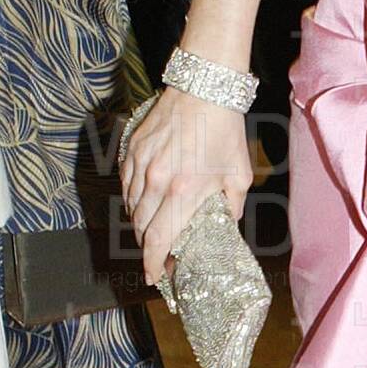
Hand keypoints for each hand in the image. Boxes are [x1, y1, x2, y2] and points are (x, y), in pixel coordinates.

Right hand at [120, 85, 252, 285]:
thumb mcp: (239, 175)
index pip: (158, 240)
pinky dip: (135, 199)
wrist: (203, 90)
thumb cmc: (224, 132)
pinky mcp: (131, 152)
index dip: (153, 263)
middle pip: (141, 228)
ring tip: (156, 229)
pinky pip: (127, 186)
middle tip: (160, 255)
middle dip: (149, 247)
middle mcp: (157, 182)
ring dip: (141, 224)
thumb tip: (226, 227)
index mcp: (184, 191)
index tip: (154, 277)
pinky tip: (148, 201)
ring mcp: (140, 166)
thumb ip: (231, 207)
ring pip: (132, 208)